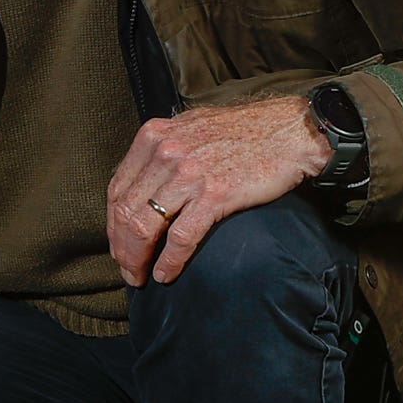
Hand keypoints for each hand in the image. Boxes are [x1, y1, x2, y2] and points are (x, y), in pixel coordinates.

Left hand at [105, 96, 331, 286]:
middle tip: (127, 269)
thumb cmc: (244, 131)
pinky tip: (166, 274)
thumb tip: (143, 178)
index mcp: (154, 136)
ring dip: (138, 259)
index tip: (118, 244)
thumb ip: (164, 147)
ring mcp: (189, 173)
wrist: (289, 131)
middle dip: (121, 248)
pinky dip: (170, 261)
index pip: (117, 188)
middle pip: (126, 211)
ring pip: (146, 226)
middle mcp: (166, 153)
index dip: (112, 224)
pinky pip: (181, 237)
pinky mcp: (216, 194)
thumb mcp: (191, 126)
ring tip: (141, 276)